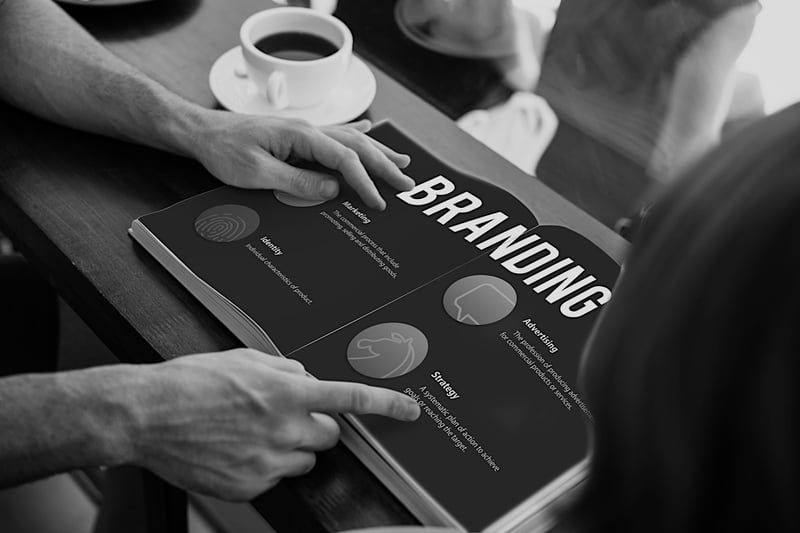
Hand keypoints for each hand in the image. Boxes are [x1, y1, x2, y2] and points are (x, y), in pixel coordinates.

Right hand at [127, 349, 419, 500]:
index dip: (386, 405)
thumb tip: (306, 377)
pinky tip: (236, 449)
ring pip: (304, 458)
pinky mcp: (249, 486)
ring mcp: (267, 461)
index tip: (409, 410)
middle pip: (330, 435)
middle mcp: (283, 428)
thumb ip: (285, 368)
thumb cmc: (188, 383)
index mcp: (286, 392)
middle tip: (285, 416)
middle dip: (316, 425)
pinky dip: (264, 465)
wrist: (146, 416)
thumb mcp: (243, 358)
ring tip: (252, 432)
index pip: (350, 398)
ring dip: (290, 446)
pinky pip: (275, 478)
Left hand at [190, 113, 413, 209]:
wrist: (202, 133)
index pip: (344, 159)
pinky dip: (357, 135)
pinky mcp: (298, 138)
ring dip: (378, 151)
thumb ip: (297, 182)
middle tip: (407, 184)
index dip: (364, 182)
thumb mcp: (257, 172)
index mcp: (301, 136)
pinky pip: (336, 137)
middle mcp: (308, 130)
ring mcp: (304, 133)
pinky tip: (370, 129)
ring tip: (402, 162)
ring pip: (351, 140)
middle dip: (384, 166)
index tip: (378, 203)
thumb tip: (333, 190)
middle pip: (357, 146)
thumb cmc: (224, 150)